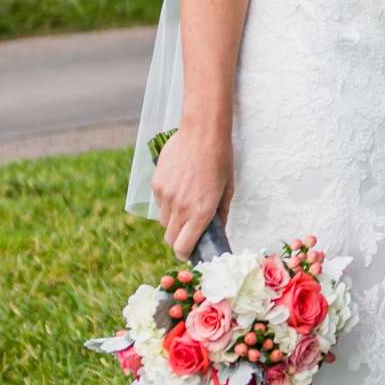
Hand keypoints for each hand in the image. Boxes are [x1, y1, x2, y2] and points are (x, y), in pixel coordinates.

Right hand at [151, 122, 233, 260]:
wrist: (202, 131)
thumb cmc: (221, 159)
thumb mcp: (228, 189)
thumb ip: (221, 214)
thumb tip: (218, 231)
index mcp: (201, 212)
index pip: (182, 248)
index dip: (185, 253)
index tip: (189, 250)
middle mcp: (180, 207)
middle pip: (170, 239)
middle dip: (179, 239)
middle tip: (189, 229)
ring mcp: (165, 196)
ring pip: (163, 221)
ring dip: (173, 219)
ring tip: (186, 202)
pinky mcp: (156, 184)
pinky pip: (158, 203)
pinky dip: (167, 202)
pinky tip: (179, 186)